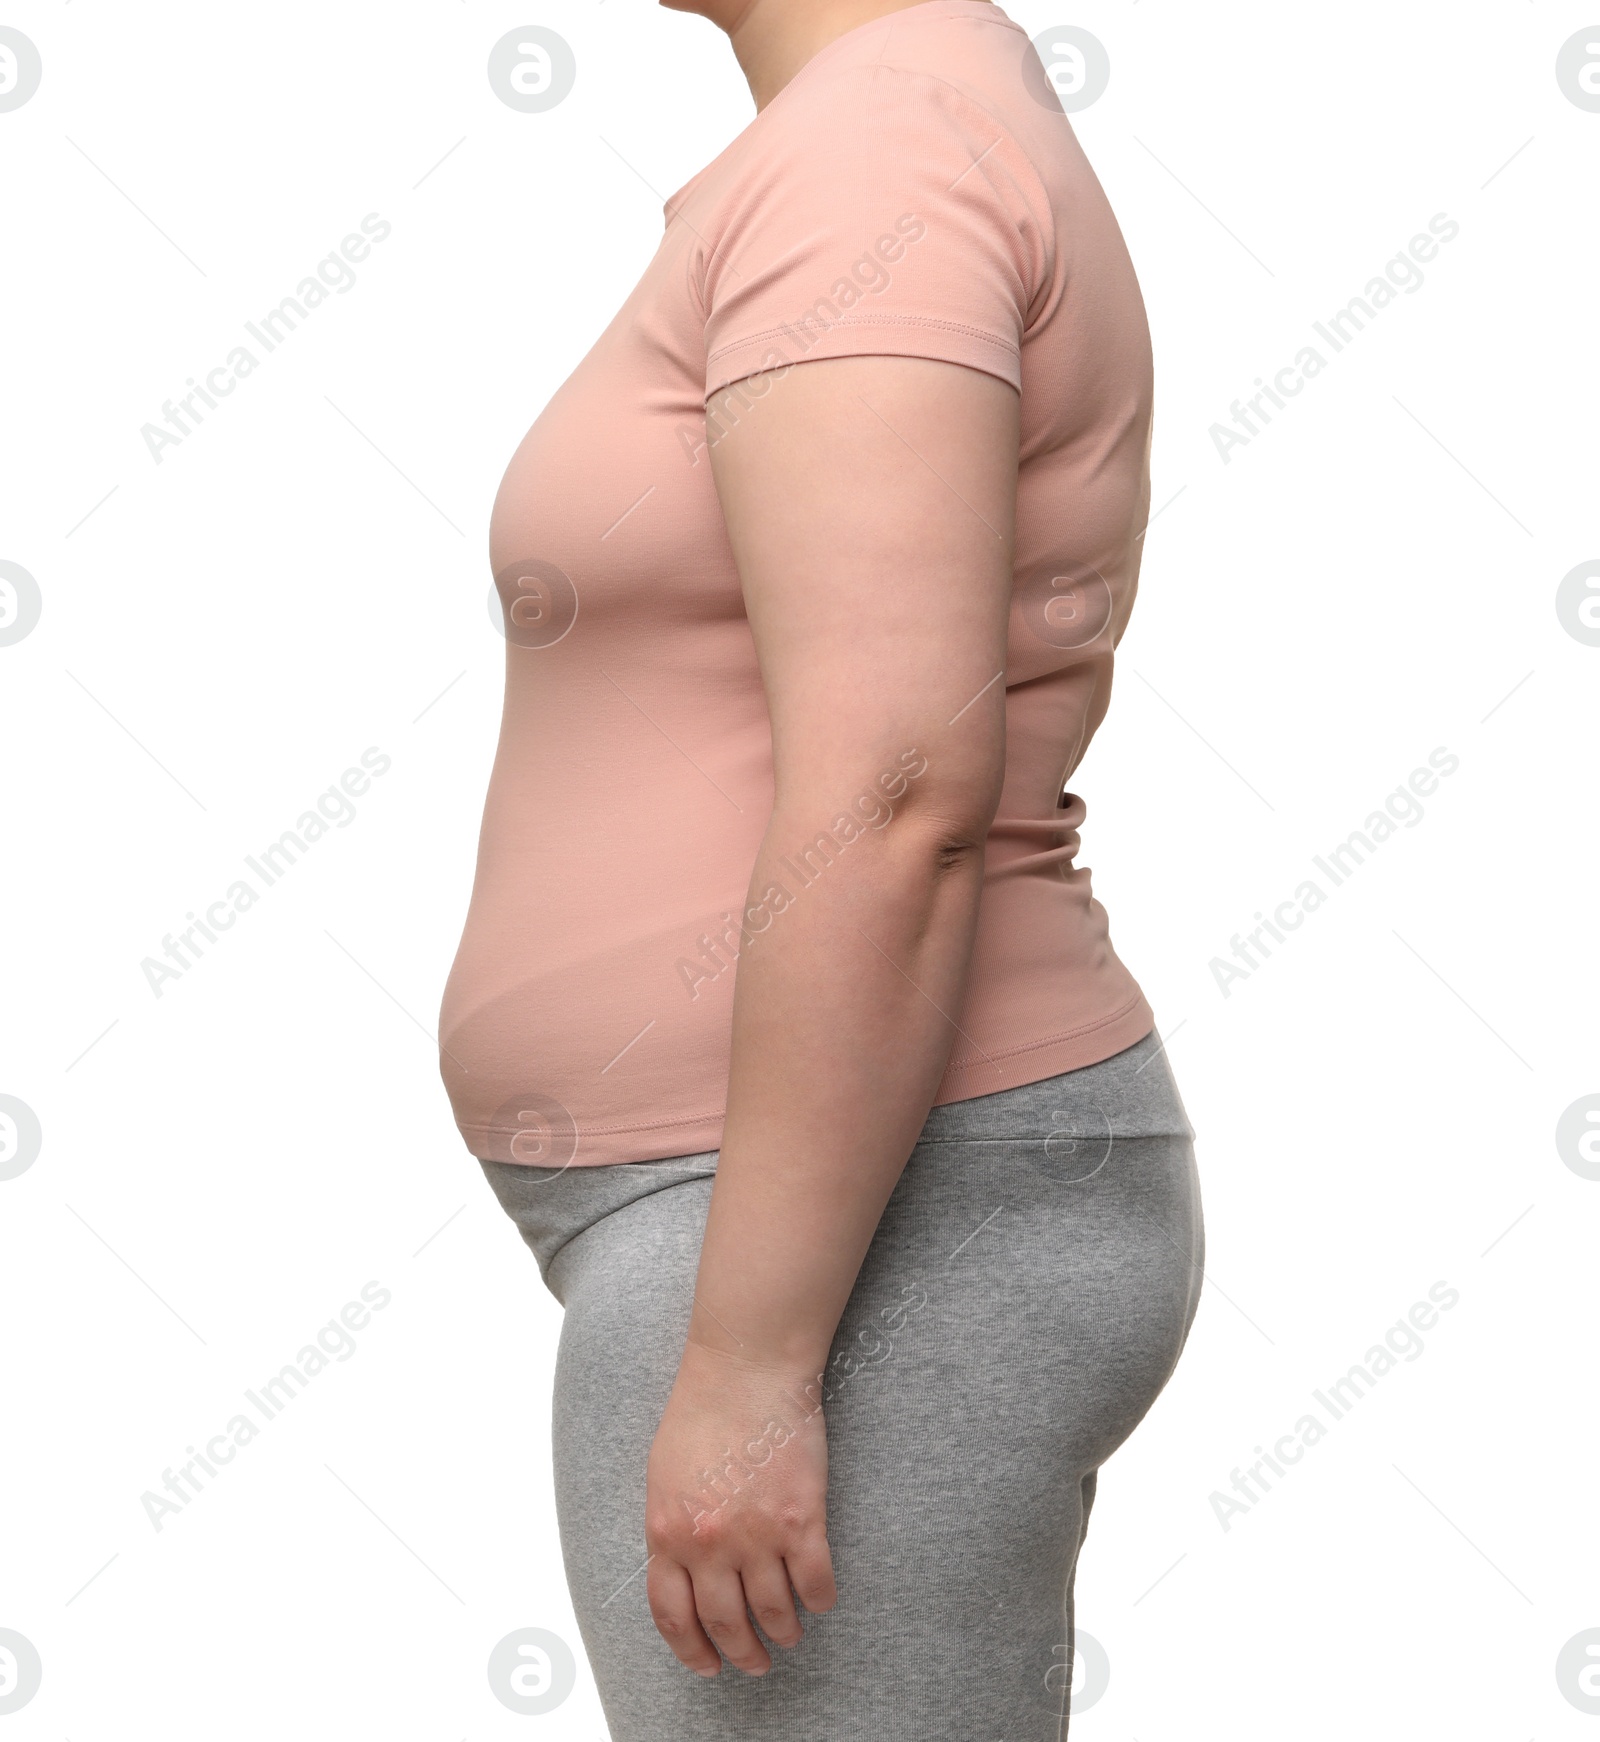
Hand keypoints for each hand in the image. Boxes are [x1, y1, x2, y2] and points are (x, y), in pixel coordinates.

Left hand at [644, 1339, 838, 1675]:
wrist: (746, 1367)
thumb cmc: (702, 1409)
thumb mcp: (663, 1475)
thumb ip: (671, 1526)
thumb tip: (681, 1571)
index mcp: (667, 1532)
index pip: (673, 1615)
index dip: (691, 1650)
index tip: (707, 1665)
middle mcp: (708, 1544)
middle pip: (725, 1624)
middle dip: (742, 1653)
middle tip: (754, 1662)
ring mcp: (756, 1535)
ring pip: (774, 1612)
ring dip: (783, 1632)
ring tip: (789, 1635)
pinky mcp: (801, 1520)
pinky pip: (815, 1584)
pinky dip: (819, 1601)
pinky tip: (819, 1601)